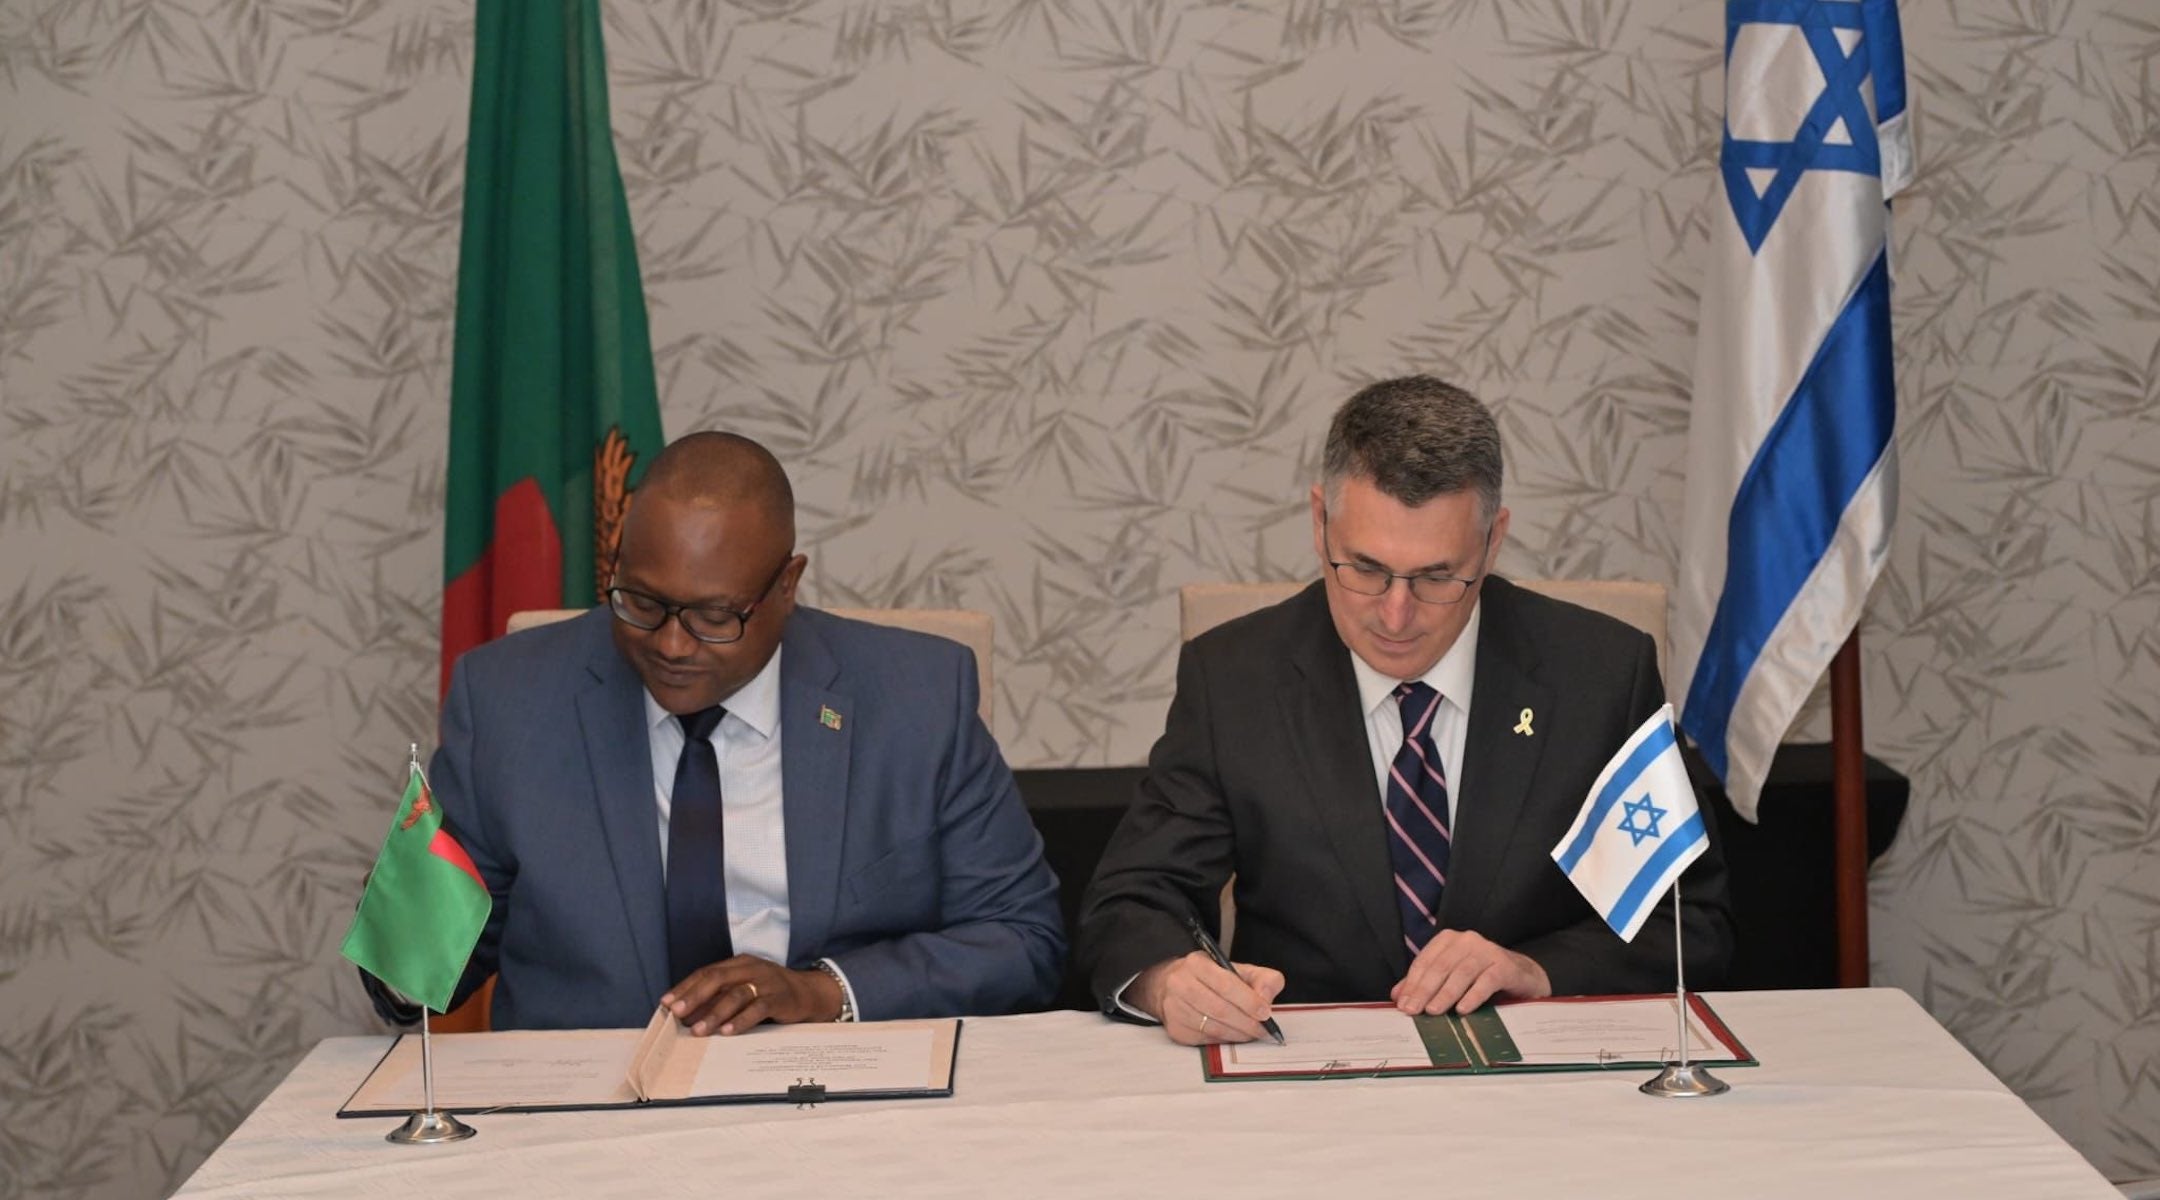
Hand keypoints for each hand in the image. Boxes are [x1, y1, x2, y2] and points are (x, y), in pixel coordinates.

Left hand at [661, 956, 842, 1035]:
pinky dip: (741, 1020)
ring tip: (699, 1030)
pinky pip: (758, 1008)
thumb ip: (721, 997)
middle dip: (694, 997)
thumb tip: (688, 1015)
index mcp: (739, 963)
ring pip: (736, 994)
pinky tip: (728, 1032)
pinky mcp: (780, 998)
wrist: (810, 993)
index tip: (666, 1002)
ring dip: (714, 1013)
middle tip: (677, 1013)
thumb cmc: (770, 993)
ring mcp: (767, 982)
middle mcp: (751, 968)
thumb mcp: (745, 989)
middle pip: (717, 979)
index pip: (706, 972)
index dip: (685, 987)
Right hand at [1129, 950, 1284, 1044]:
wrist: (1172, 986)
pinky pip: (1205, 1040)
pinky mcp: (1175, 1028)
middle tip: (1263, 1030)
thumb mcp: (1239, 970)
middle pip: (1219, 1009)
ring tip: (1251, 1034)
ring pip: (1213, 1028)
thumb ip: (1262, 979)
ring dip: (1237, 1034)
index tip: (1265, 1012)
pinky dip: (1224, 1040)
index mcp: (1197, 963)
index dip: (1248, 1001)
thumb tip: (1266, 999)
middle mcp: (1180, 983)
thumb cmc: (1212, 979)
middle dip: (1246, 1023)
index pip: (1226, 984)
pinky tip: (1233, 1035)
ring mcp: (1174, 1008)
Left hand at [1391, 930, 1550, 1014]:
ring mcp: (1488, 951)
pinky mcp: (1505, 965)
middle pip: (1440, 967)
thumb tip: (1398, 996)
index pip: (1425, 961)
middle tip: (1413, 1011)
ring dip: (1446, 994)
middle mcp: (1467, 941)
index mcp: (1449, 940)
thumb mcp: (1450, 978)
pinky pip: (1487, 981)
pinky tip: (1463, 1010)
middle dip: (1425, 990)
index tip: (1403, 1005)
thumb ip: (1424, 983)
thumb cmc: (1480, 977)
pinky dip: (1473, 995)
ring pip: (1461, 973)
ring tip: (1434, 1011)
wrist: (1521, 976)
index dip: (1412, 984)